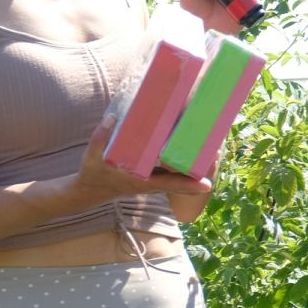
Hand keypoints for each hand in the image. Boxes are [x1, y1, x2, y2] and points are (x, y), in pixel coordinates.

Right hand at [73, 115, 212, 202]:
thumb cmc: (93, 172)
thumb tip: (113, 117)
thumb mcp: (92, 155)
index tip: (208, 185)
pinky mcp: (153, 177)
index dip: (189, 185)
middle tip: (218, 155)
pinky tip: (195, 151)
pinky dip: (184, 167)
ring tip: (213, 150)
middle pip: (183, 181)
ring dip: (195, 168)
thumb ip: (102, 136)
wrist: (90, 190)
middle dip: (200, 172)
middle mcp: (153, 183)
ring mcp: (154, 181)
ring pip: (180, 178)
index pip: (170, 185)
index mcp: (142, 181)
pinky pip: (173, 173)